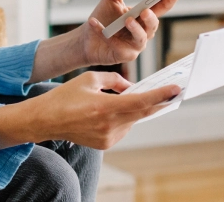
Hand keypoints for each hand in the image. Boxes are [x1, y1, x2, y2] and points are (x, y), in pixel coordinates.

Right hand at [0, 72, 180, 149]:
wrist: (47, 120)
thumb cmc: (65, 96)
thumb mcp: (88, 79)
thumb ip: (113, 81)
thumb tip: (130, 87)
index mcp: (105, 106)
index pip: (140, 101)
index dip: (160, 96)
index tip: (176, 89)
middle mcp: (110, 125)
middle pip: (142, 113)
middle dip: (156, 102)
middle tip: (170, 93)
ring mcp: (109, 137)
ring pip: (131, 120)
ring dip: (132, 110)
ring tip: (115, 100)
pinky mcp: (106, 144)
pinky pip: (122, 128)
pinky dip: (121, 118)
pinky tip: (105, 112)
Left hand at [79, 0, 178, 65]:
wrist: (87, 38)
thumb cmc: (103, 18)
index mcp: (142, 17)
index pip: (159, 9)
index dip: (168, 1)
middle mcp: (142, 32)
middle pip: (152, 25)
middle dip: (151, 18)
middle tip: (145, 11)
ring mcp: (135, 45)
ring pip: (141, 38)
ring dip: (135, 29)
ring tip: (127, 20)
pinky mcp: (123, 55)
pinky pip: (117, 45)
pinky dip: (104, 33)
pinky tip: (93, 22)